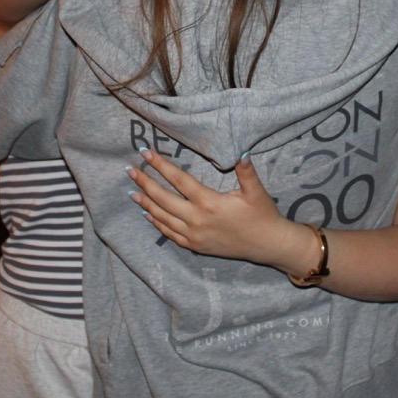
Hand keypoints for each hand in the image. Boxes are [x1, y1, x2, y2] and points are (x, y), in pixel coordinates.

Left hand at [126, 148, 300, 267]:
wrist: (267, 245)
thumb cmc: (262, 215)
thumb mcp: (256, 191)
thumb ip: (246, 172)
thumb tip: (241, 151)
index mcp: (209, 202)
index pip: (179, 180)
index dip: (160, 166)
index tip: (146, 153)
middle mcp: (197, 220)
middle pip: (163, 198)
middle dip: (145, 183)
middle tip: (130, 170)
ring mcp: (194, 235)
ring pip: (163, 217)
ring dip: (146, 203)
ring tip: (132, 192)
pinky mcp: (195, 246)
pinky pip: (170, 233)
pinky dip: (157, 223)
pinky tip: (147, 214)